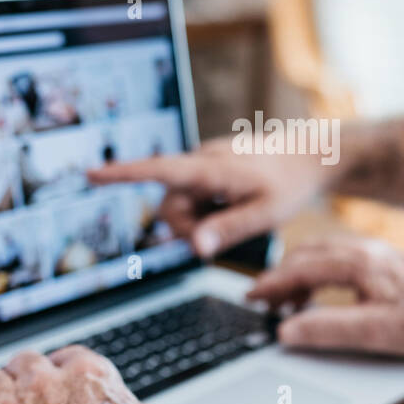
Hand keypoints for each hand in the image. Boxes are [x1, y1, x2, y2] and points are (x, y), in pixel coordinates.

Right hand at [86, 137, 335, 256]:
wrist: (312, 156)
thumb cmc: (291, 183)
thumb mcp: (267, 213)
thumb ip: (229, 230)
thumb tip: (195, 247)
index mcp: (210, 169)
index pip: (159, 170)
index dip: (123, 174)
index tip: (91, 174)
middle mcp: (201, 163)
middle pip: (170, 206)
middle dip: (188, 230)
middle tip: (223, 242)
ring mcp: (205, 167)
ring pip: (183, 205)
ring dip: (201, 221)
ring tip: (239, 217)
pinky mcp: (211, 173)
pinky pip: (196, 199)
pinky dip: (209, 212)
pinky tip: (236, 208)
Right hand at [247, 235, 403, 358]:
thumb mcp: (373, 333)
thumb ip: (326, 330)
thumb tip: (286, 331)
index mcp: (357, 263)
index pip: (300, 269)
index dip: (271, 284)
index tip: (251, 297)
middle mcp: (364, 250)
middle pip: (307, 255)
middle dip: (280, 277)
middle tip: (261, 300)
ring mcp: (376, 252)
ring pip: (323, 253)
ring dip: (299, 273)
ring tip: (286, 301)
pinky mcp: (386, 260)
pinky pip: (339, 256)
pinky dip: (319, 270)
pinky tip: (322, 291)